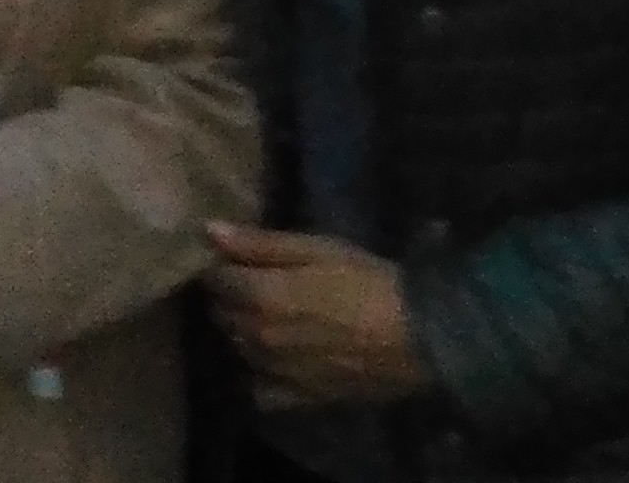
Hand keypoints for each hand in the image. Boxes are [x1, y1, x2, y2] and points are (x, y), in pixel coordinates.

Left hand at [205, 223, 434, 408]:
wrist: (420, 337)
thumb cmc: (369, 281)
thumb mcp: (317, 249)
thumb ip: (259, 244)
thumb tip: (207, 231)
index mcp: (258, 296)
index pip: (214, 280)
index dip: (222, 267)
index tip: (236, 260)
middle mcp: (257, 337)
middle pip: (222, 315)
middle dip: (230, 298)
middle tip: (255, 285)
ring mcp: (275, 370)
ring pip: (239, 347)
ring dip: (244, 331)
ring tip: (272, 317)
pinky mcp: (298, 396)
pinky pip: (261, 388)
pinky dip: (262, 373)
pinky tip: (280, 359)